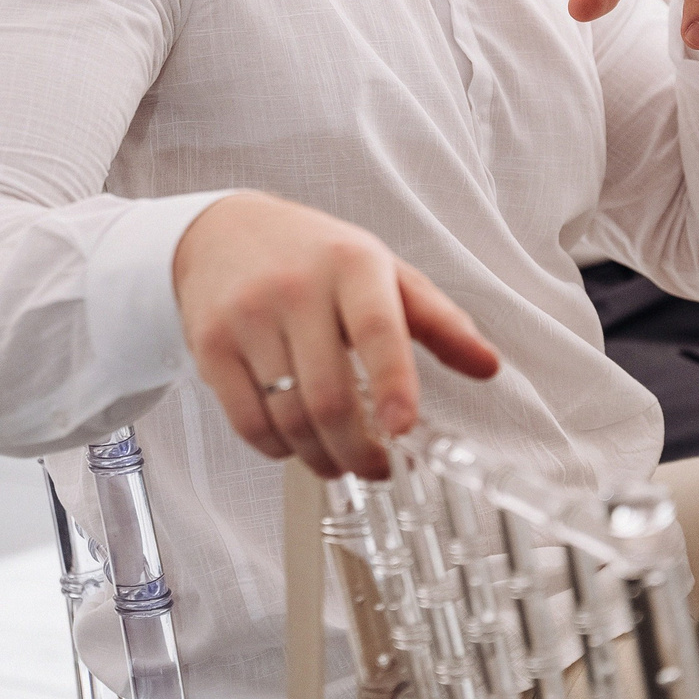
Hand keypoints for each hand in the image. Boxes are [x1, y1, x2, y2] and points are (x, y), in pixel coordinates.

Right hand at [172, 192, 499, 480]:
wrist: (223, 231)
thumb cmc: (314, 255)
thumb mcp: (382, 271)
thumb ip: (438, 320)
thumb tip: (488, 366)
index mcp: (351, 263)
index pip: (377, 329)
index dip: (393, 384)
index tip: (403, 430)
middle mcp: (296, 287)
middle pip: (329, 395)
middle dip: (359, 450)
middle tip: (377, 467)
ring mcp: (248, 316)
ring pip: (289, 417)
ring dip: (321, 457)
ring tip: (339, 460)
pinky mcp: (210, 344)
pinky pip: (247, 421)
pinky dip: (278, 449)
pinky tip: (295, 443)